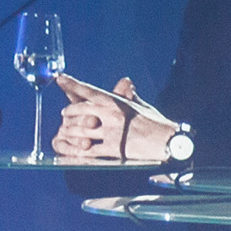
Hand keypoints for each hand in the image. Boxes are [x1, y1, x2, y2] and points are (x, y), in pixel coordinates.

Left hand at [52, 76, 173, 162]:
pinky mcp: (114, 150)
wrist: (170, 142)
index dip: (72, 84)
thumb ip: (129, 96)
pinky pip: (89, 152)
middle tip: (65, 116)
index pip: (89, 90)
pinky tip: (73, 152)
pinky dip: (78, 152)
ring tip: (67, 134)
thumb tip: (125, 84)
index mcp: (117, 101)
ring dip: (71, 134)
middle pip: (79, 111)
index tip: (60, 78)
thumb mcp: (141, 105)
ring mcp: (112, 132)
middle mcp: (112, 114)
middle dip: (70, 113)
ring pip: (81, 132)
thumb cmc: (158, 124)